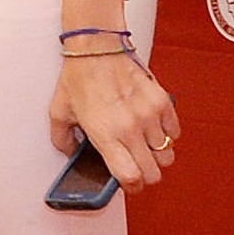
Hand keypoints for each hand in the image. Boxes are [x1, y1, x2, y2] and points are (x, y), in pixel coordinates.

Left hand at [56, 48, 179, 191]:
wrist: (96, 47)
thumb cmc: (77, 79)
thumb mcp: (58, 112)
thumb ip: (63, 141)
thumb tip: (73, 156)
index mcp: (104, 134)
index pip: (130, 177)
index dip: (132, 187)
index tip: (129, 183)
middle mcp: (130, 128)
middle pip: (153, 173)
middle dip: (145, 175)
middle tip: (136, 165)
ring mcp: (149, 115)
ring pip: (167, 156)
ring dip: (156, 155)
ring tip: (141, 143)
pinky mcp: (163, 102)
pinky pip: (175, 133)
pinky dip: (166, 135)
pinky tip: (151, 127)